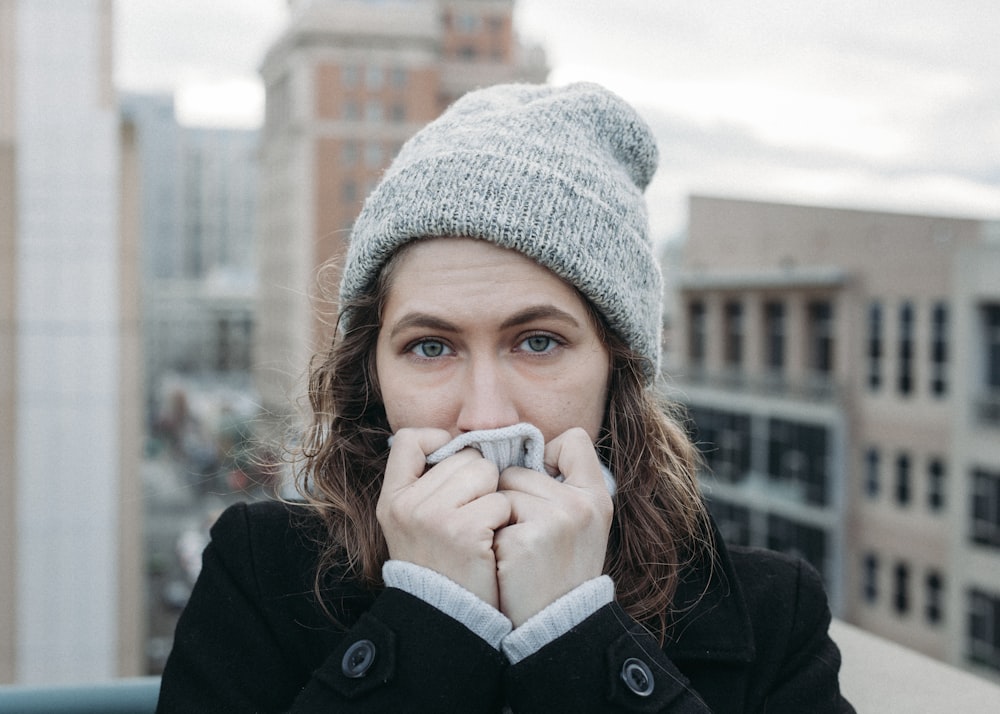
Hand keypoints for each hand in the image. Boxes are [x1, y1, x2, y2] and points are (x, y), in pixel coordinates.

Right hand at [376, 428, 511, 607]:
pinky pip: (501, 500)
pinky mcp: (464, 531)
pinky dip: (504, 520)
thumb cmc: (441, 564)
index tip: (454, 469)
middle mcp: (408, 504)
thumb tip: (464, 442)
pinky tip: (492, 542)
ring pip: (486, 472)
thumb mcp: (413, 523)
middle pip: (464, 456)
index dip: (438, 443)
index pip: (410, 439)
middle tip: (473, 514)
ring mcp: (434, 517)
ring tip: (482, 527)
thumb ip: (428, 484)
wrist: (448, 618)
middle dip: (479, 480)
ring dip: (494, 498)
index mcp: (392, 498)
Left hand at [493, 428, 613, 626]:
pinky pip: (488, 515)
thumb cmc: (559, 570)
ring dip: (496, 517)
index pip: (573, 440)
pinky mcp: (525, 540)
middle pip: (518, 468)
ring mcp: (554, 520)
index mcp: (597, 495)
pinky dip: (489, 537)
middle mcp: (581, 503)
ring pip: (499, 491)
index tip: (541, 489)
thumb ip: (562, 484)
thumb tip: (519, 448)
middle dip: (510, 497)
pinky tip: (505, 562)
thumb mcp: (579, 524)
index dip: (548, 457)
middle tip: (525, 536)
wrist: (555, 627)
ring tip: (515, 550)